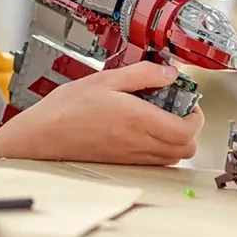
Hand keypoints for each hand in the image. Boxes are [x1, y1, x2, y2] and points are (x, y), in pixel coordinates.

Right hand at [0, 62, 204, 165]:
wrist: (41, 136)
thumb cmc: (67, 108)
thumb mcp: (106, 79)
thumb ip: (143, 74)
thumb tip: (170, 73)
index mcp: (139, 121)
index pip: (186, 130)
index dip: (195, 116)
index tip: (188, 100)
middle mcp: (139, 144)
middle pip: (186, 149)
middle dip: (189, 128)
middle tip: (177, 107)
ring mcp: (131, 158)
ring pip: (171, 158)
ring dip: (174, 139)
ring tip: (160, 116)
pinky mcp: (121, 164)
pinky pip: (153, 161)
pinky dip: (158, 148)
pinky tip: (142, 129)